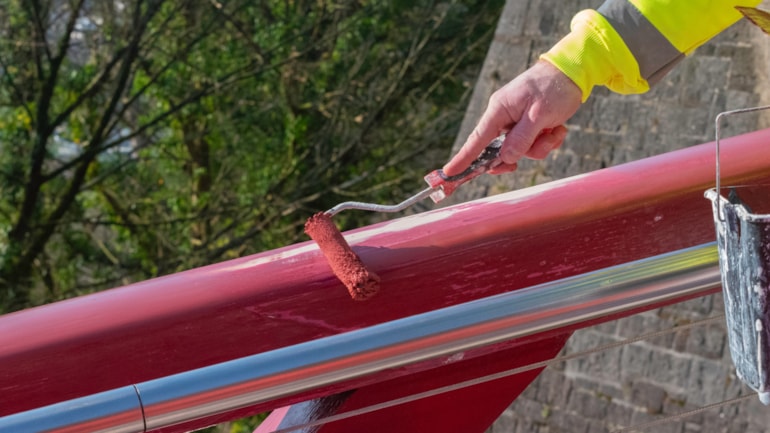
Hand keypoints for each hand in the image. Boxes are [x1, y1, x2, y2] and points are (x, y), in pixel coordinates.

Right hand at [443, 60, 582, 175]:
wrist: (572, 71)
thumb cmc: (554, 88)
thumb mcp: (539, 115)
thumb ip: (522, 138)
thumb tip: (506, 158)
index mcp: (499, 110)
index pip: (477, 139)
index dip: (464, 158)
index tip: (449, 173)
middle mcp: (504, 117)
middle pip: (501, 150)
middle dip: (521, 153)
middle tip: (533, 151)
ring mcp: (516, 121)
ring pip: (521, 149)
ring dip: (541, 146)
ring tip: (556, 130)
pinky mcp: (528, 125)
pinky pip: (533, 144)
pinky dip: (547, 141)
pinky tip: (558, 128)